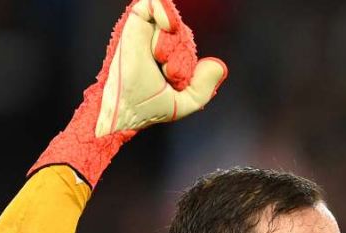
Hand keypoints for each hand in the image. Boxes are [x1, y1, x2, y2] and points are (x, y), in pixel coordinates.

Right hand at [28, 0, 226, 187]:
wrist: (127, 110)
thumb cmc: (150, 107)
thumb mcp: (187, 102)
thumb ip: (206, 86)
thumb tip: (218, 64)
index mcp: (169, 58)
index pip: (188, 46)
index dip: (186, 63)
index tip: (174, 79)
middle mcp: (158, 43)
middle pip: (183, 34)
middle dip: (180, 55)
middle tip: (167, 72)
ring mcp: (146, 33)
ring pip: (173, 23)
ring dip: (172, 43)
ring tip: (160, 60)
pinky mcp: (135, 24)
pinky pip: (155, 3)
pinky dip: (165, 10)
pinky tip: (168, 25)